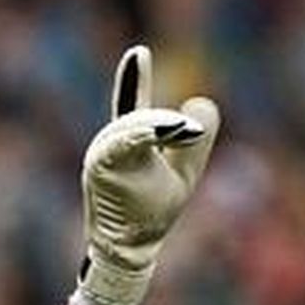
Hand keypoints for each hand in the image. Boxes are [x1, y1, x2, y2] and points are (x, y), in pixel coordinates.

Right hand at [71, 45, 220, 304]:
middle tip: (192, 131)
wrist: (132, 251)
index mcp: (128, 143)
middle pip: (139, 118)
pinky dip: (141, 135)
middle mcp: (110, 144)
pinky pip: (119, 146)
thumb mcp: (184, 173)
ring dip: (159, 128)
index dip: (133, 78)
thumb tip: (204, 102)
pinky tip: (162, 130)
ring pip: (132, 129)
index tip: (140, 53)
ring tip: (185, 131)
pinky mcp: (100, 170)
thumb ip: (195, 141)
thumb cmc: (152, 213)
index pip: (131, 103)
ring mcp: (102, 156)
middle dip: (167, 124)